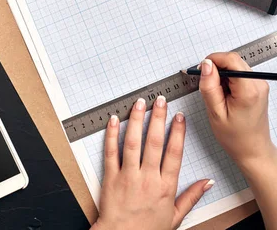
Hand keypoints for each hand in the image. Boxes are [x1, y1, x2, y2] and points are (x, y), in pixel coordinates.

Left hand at [92, 97, 212, 229]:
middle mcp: (147, 178)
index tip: (179, 117)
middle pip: (154, 142)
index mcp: (165, 186)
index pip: (174, 153)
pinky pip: (111, 152)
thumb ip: (191, 196)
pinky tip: (113, 120)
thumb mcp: (175, 216)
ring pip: (133, 143)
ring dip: (136, 121)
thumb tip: (207, 182)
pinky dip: (111, 135)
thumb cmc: (148, 229)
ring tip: (139, 103)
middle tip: (160, 100)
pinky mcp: (110, 177)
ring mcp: (128, 176)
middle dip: (158, 118)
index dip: (177, 133)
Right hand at [198, 53, 275, 168]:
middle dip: (215, 68)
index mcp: (248, 90)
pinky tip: (224, 94)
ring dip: (221, 75)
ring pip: (235, 65)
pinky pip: (238, 73)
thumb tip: (205, 65)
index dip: (212, 60)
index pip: (230, 59)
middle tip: (206, 86)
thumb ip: (209, 86)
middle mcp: (258, 84)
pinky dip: (227, 79)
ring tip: (217, 94)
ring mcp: (260, 84)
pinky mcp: (257, 86)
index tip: (200, 71)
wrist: (252, 149)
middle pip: (233, 60)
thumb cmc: (235, 136)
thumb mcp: (215, 112)